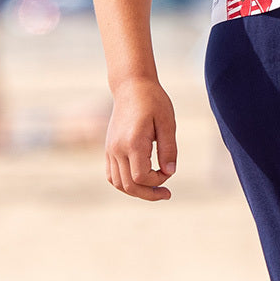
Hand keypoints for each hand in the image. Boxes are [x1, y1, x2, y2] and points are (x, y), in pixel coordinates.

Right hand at [104, 78, 177, 200]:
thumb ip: (169, 149)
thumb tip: (170, 172)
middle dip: (149, 194)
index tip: (170, 170)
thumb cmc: (153, 101)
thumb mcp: (168, 122)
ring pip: (118, 183)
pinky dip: (125, 182)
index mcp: (133, 142)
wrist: (131, 86)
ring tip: (155, 188)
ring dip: (136, 191)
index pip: (141, 177)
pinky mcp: (108, 149)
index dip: (158, 181)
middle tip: (167, 194)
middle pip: (128, 186)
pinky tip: (141, 179)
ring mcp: (110, 150)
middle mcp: (117, 149)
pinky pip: (112, 175)